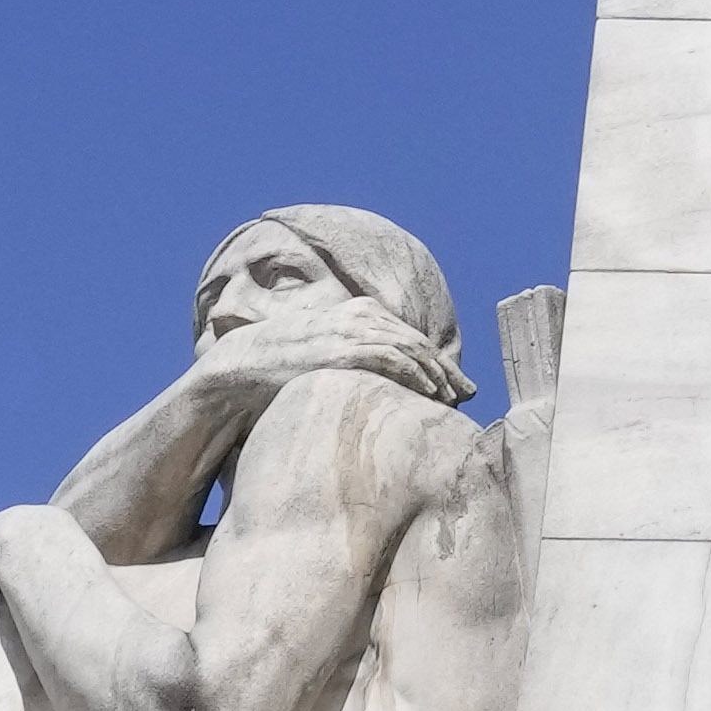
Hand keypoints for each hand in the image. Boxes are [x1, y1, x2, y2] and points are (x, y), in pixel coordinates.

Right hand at [189, 293, 451, 404]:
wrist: (242, 366)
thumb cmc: (281, 366)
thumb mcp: (324, 353)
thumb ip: (354, 357)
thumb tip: (379, 382)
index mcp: (358, 311)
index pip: (409, 335)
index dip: (436, 360)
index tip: (456, 384)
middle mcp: (361, 316)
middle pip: (418, 342)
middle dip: (445, 368)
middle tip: (467, 393)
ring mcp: (353, 331)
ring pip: (412, 350)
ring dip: (437, 375)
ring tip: (453, 399)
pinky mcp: (345, 350)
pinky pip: (393, 360)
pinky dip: (417, 376)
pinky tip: (431, 394)